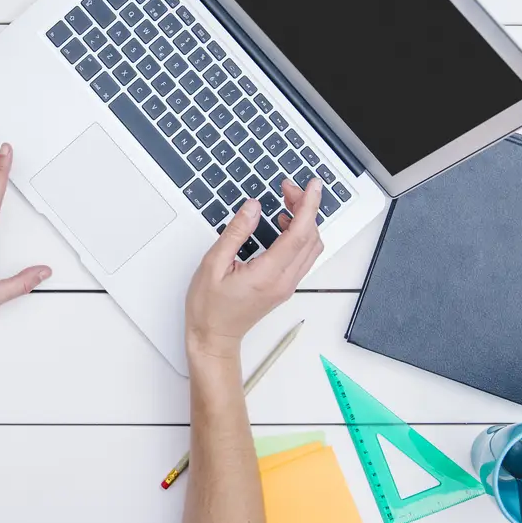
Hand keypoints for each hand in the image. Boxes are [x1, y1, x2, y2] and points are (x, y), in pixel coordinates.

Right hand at [185, 179, 323, 363]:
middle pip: (310, 237)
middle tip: (288, 188)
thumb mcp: (214, 264)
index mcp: (268, 275)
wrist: (214, 337)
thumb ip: (236, 232)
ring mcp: (287, 285)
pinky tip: (284, 224)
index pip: (299, 234)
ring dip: (305, 221)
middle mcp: (284, 281)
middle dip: (305, 207)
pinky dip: (300, 235)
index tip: (312, 185)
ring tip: (286, 203)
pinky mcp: (284, 286)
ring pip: (311, 247)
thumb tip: (253, 207)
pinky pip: (303, 256)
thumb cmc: (209, 307)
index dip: (308, 205)